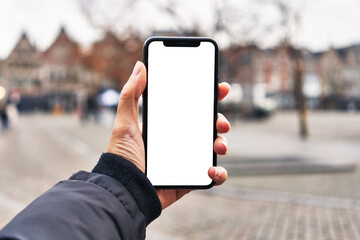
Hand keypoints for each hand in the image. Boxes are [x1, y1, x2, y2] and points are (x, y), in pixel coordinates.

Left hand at [108, 61, 229, 208]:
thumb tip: (139, 66)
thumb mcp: (124, 123)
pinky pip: (212, 174)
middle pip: (206, 125)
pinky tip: (212, 169)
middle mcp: (178, 140)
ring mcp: (185, 159)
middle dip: (220, 120)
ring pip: (212, 147)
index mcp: (166, 126)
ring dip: (222, 143)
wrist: (125, 191)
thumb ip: (130, 95)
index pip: (190, 107)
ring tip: (218, 145)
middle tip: (221, 122)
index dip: (207, 97)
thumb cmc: (122, 157)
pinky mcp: (189, 178)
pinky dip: (218, 172)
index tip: (220, 88)